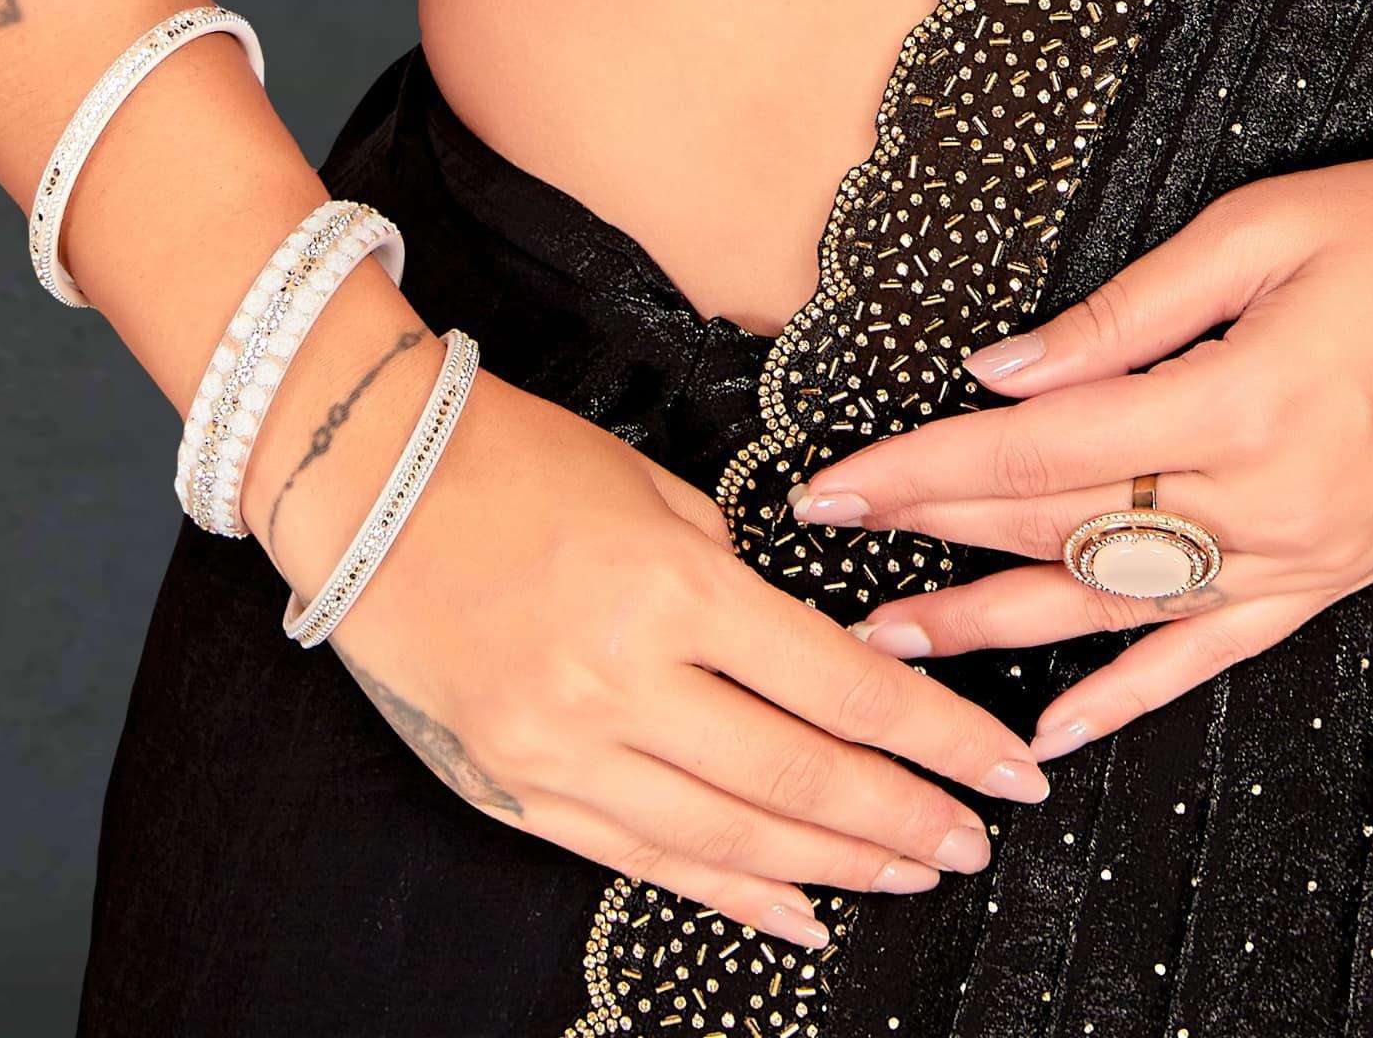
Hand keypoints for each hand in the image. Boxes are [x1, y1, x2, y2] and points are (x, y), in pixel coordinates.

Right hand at [257, 350, 1053, 953]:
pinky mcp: (522, 787)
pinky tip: (796, 911)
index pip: (838, 686)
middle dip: (901, 815)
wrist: (370, 481)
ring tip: (908, 871)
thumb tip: (816, 661)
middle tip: (972, 836)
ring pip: (729, 837)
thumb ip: (733, 582)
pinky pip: (644, 860)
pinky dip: (730, 894)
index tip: (1002, 764)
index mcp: (670, 591)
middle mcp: (620, 683)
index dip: (935, 735)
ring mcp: (565, 749)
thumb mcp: (654, 492)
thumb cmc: (517, 461)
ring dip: (832, 864)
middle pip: (797, 777)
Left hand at [784, 139, 1372, 763]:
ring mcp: (1305, 552)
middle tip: (833, 544)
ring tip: (897, 643)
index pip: (1039, 449)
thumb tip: (1005, 369)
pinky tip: (1059, 724)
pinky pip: (1215, 652)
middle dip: (936, 535)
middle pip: (1063, 527)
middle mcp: (1267, 501)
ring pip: (1119, 606)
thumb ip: (1125, 312)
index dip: (925, 467)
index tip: (837, 478)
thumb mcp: (1261, 229)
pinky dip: (1131, 694)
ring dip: (1001, 625)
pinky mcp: (1335, 574)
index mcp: (1239, 401)